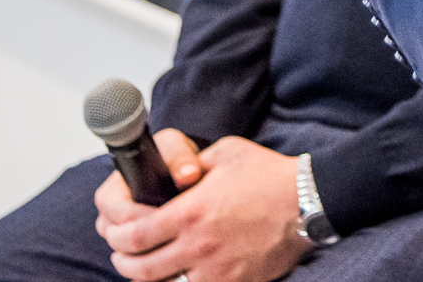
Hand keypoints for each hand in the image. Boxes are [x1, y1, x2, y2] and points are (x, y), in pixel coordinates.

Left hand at [95, 136, 312, 281]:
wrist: (308, 201)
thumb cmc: (268, 174)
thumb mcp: (224, 153)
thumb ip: (191, 164)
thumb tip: (169, 174)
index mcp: (191, 211)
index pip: (135, 234)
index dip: (116, 237)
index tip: (114, 233)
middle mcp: (198, 245)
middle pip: (141, 267)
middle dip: (122, 260)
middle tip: (121, 252)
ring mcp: (215, 270)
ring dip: (146, 277)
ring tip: (144, 267)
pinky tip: (177, 274)